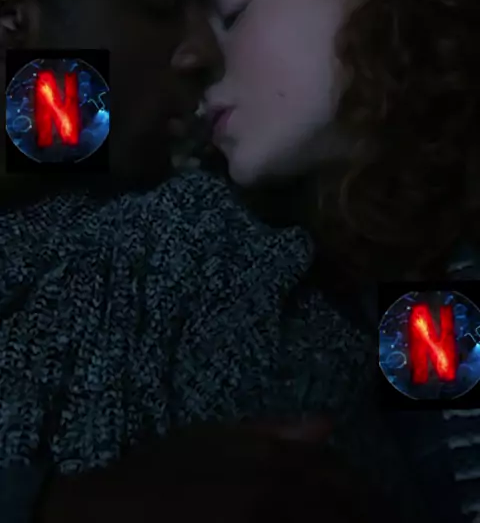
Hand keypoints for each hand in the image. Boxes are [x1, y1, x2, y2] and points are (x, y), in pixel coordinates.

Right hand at [34, 417, 391, 522]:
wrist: (114, 514)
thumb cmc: (160, 471)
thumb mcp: (214, 436)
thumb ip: (273, 432)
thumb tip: (328, 425)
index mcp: (274, 467)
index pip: (341, 481)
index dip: (367, 498)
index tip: (379, 506)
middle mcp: (279, 499)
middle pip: (344, 510)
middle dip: (369, 512)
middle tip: (384, 516)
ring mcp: (267, 522)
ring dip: (348, 520)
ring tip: (358, 520)